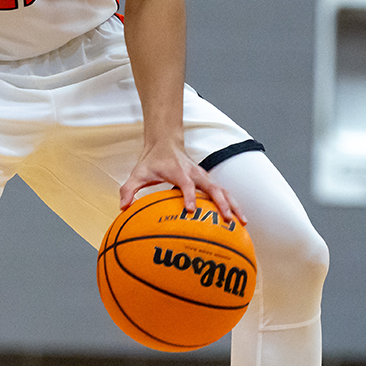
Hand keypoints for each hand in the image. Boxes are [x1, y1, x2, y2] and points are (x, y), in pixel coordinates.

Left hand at [119, 137, 244, 225]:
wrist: (166, 143)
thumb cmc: (152, 160)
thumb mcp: (138, 174)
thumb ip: (129, 190)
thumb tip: (123, 208)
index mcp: (179, 171)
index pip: (186, 184)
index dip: (189, 196)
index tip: (190, 211)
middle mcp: (195, 174)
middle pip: (213, 188)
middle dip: (222, 204)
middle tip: (228, 220)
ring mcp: (204, 177)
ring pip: (223, 191)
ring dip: (233, 205)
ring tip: (242, 222)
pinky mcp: (208, 181)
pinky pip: (222, 193)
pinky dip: (232, 204)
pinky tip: (238, 219)